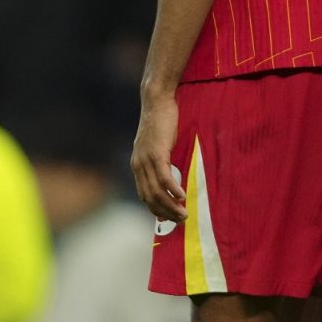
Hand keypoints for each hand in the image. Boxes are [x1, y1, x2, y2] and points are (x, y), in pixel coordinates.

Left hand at [132, 91, 186, 222]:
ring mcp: (146, 160)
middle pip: (150, 197)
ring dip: (171, 205)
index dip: (155, 209)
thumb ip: (160, 158)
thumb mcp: (157, 143)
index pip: (144, 194)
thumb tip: (171, 170)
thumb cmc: (161, 120)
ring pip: (157, 191)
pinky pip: (165, 177)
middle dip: (165, 212)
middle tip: (180, 219)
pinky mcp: (156, 153)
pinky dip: (173, 189)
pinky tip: (182, 196)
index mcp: (137, 165)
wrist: (157, 101)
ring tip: (184, 213)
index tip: (168, 218)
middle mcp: (138, 165)